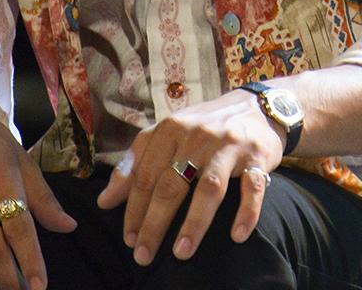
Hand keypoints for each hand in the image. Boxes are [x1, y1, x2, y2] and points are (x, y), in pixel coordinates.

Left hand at [95, 89, 283, 264]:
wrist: (255, 106)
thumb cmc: (202, 127)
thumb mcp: (164, 136)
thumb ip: (135, 164)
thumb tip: (104, 201)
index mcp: (171, 130)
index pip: (146, 176)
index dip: (134, 210)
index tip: (128, 240)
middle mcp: (197, 136)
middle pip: (172, 184)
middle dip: (155, 223)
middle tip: (144, 255)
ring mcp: (228, 147)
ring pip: (209, 188)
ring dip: (194, 223)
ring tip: (181, 254)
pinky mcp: (257, 157)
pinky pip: (252, 187)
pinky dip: (246, 212)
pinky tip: (236, 236)